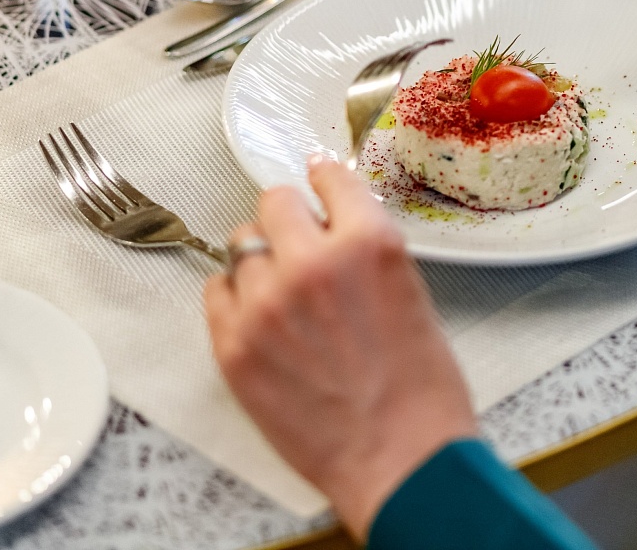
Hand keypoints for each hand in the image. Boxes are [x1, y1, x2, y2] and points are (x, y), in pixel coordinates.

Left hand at [205, 158, 476, 540]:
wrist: (400, 458)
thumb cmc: (421, 388)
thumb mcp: (412, 293)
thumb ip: (367, 250)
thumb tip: (333, 222)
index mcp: (370, 243)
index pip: (330, 179)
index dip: (325, 180)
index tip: (318, 179)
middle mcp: (312, 263)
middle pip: (274, 202)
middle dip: (290, 218)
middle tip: (301, 241)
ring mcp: (266, 305)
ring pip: (241, 246)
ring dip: (262, 260)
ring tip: (285, 292)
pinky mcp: (233, 346)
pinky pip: (215, 290)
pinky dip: (234, 295)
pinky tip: (260, 314)